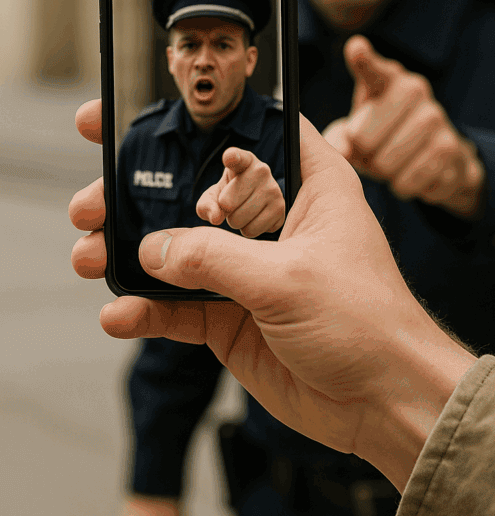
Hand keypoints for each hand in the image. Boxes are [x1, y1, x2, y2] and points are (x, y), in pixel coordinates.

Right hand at [69, 100, 475, 492]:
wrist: (386, 402)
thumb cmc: (367, 321)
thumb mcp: (289, 277)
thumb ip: (216, 258)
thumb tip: (152, 248)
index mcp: (305, 183)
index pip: (246, 130)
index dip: (196, 118)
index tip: (138, 113)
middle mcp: (273, 219)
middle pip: (194, 190)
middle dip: (138, 191)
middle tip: (91, 197)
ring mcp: (250, 269)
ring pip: (177, 249)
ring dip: (129, 251)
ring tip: (86, 254)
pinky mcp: (235, 318)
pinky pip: (179, 308)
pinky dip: (146, 310)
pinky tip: (118, 313)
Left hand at [196, 147, 284, 236]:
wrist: (251, 200)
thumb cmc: (229, 195)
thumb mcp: (212, 196)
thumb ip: (206, 205)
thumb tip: (216, 218)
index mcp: (243, 161)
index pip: (237, 157)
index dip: (232, 157)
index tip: (229, 157)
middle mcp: (261, 170)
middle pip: (228, 203)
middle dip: (225, 211)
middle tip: (232, 204)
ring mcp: (274, 189)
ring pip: (241, 220)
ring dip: (236, 222)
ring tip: (243, 210)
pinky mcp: (281, 209)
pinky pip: (253, 231)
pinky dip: (249, 230)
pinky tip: (254, 218)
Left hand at [323, 36, 485, 218]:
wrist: (438, 153)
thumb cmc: (386, 134)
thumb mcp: (357, 129)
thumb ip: (339, 138)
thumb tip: (340, 152)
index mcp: (386, 79)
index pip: (372, 69)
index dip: (363, 60)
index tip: (356, 49)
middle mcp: (414, 90)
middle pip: (363, 138)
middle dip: (362, 154)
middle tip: (375, 149)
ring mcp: (437, 117)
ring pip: (386, 163)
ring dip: (383, 172)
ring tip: (393, 161)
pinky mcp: (451, 147)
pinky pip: (410, 180)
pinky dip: (404, 185)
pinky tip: (412, 172)